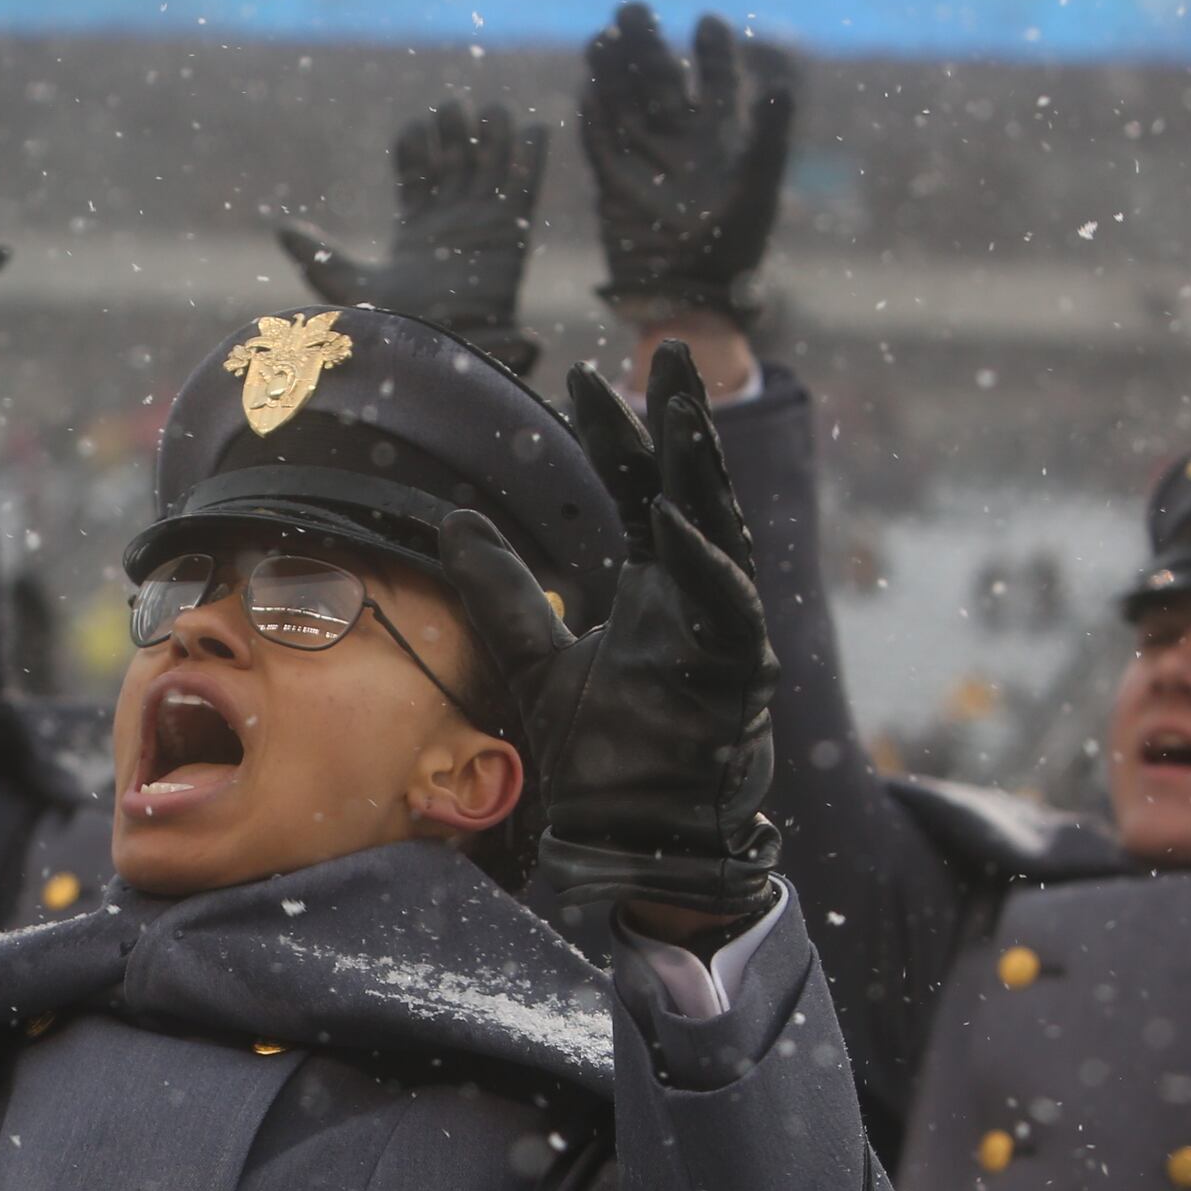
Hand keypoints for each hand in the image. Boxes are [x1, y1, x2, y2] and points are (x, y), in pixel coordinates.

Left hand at [268, 102, 548, 372]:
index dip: (417, 145)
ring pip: (491, 168)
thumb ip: (316, 254)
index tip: (415, 126)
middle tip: (452, 107)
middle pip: (457, 161)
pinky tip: (536, 127)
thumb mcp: (345, 282)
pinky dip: (532, 159)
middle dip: (456, 131)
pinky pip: (525, 189)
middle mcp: (453, 222)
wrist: (438, 349)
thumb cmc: (392, 325)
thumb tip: (280, 230)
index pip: (418, 173)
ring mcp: (484, 225)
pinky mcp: (512, 234)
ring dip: (494, 137)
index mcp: (416, 228)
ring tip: (492, 110)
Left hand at [446, 348, 779, 929]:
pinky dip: (703, 561)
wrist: (633, 842)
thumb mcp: (534, 660)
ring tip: (679, 406)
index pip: (636, 491)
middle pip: (689, 490)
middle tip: (665, 348)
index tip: (583, 375)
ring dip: (698, 468)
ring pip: (720, 532)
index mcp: (655, 589)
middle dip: (678, 418)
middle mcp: (694, 599)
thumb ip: (501, 591)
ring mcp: (724, 632)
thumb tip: (451, 520)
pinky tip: (673, 513)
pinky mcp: (740, 673)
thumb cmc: (599, 759)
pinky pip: (727, 605)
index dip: (615, 433)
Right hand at [579, 3, 793, 321]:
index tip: (707, 21)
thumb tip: (780, 87)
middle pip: (660, 79)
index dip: (712, 51)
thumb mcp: (758, 186)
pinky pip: (599, 140)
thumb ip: (768, 135)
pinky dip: (593, 113)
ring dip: (614, 70)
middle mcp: (680, 141)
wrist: (687, 293)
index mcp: (719, 137)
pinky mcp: (613, 181)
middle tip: (633, 7)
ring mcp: (644, 158)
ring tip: (605, 35)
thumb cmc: (732, 244)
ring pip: (625, 101)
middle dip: (647, 44)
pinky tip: (588, 83)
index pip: (716, 81)